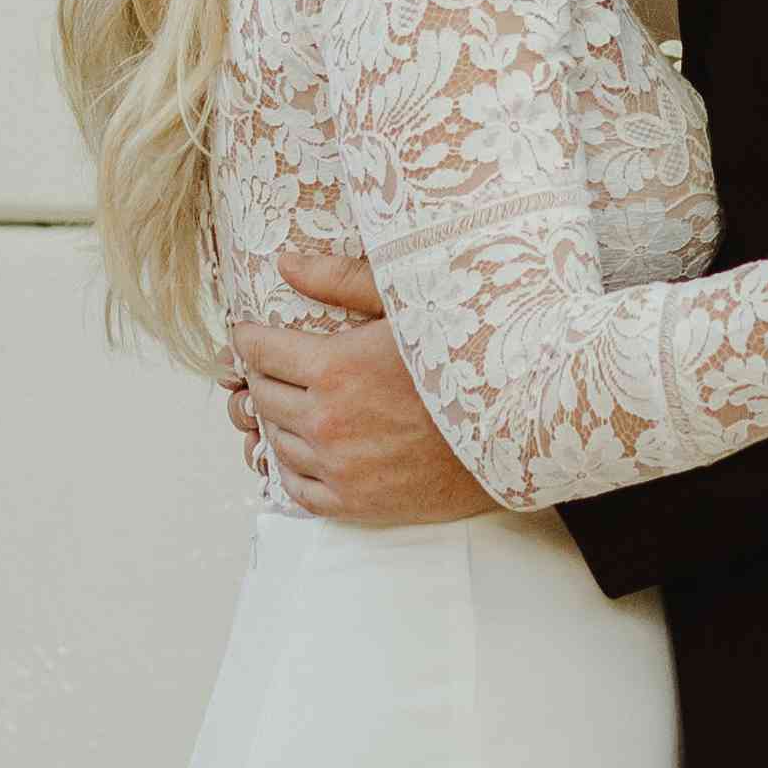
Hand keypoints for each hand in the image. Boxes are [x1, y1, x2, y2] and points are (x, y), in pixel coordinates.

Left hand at [226, 247, 501, 524]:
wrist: (518, 426)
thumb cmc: (468, 355)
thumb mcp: (408, 303)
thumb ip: (341, 279)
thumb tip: (285, 264)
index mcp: (334, 368)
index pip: (260, 350)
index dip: (248, 336)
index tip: (249, 330)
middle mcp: (328, 422)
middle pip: (262, 396)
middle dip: (258, 375)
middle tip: (267, 364)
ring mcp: (340, 468)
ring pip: (276, 442)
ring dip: (274, 419)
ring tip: (289, 402)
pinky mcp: (356, 503)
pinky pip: (297, 489)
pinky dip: (290, 467)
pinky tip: (303, 449)